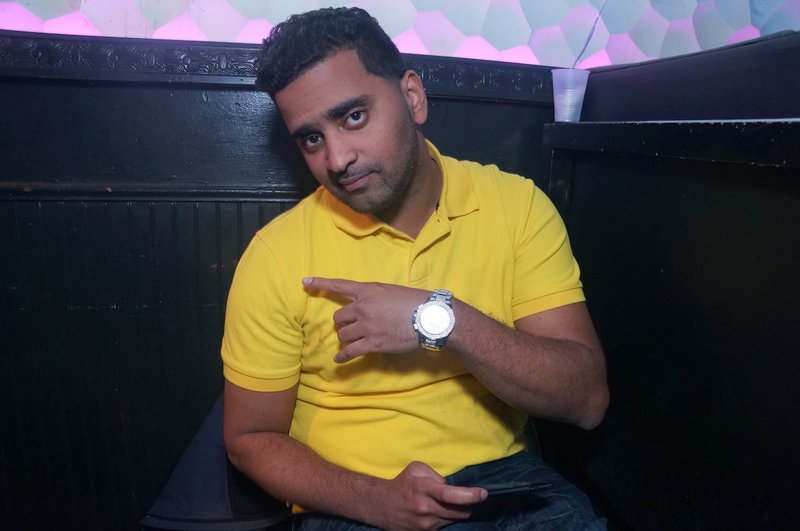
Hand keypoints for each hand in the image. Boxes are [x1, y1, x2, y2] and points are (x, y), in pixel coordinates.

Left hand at [303, 277, 427, 362]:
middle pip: (338, 317)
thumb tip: (369, 305)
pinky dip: (343, 357)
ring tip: (352, 341)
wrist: (427, 317)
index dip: (320, 283)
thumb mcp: (391, 291)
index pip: (339, 285)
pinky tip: (339, 360)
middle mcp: (363, 307)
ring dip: (346, 338)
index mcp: (367, 291)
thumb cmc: (414, 301)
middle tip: (351, 327)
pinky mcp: (372, 343)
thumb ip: (375, 296)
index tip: (305, 282)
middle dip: (343, 323)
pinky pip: (350, 352)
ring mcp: (366, 326)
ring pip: (343, 335)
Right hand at [372, 461, 486, 530]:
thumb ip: (436, 475)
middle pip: (459, 511)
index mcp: (422, 488)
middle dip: (467, 504)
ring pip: (454, 519)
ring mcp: (426, 524)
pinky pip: (445, 526)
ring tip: (447, 503)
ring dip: (456, 511)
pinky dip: (447, 519)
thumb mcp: (416, 469)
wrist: (382, 506)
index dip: (470, 495)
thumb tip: (450, 486)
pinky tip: (438, 512)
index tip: (483, 494)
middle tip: (466, 497)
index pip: (450, 494)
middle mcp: (426, 508)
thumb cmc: (402, 484)